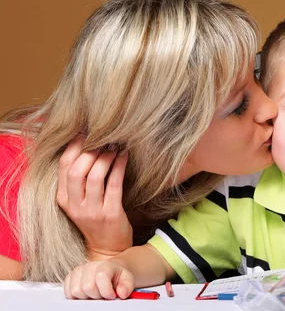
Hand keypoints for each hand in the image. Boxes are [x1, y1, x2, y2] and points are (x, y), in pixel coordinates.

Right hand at [56, 136, 132, 259]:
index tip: (85, 132)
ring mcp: (92, 211)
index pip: (63, 167)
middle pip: (77, 170)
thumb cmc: (95, 217)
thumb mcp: (80, 201)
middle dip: (90, 151)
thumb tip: (89, 144)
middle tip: (104, 139)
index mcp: (64, 199)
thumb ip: (79, 179)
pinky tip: (124, 156)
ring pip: (95, 177)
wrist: (107, 248)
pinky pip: (114, 184)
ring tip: (115, 146)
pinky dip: (119, 166)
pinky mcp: (110, 214)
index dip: (74, 146)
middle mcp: (75, 205)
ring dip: (106, 157)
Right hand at [64, 260, 133, 299]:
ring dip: (86, 297)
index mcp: (104, 266)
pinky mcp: (69, 278)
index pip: (101, 277)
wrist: (110, 272)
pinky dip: (76, 297)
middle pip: (87, 287)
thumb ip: (127, 286)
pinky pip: (67, 292)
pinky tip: (86, 294)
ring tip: (95, 294)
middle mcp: (89, 266)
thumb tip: (122, 293)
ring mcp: (78, 272)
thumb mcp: (128, 280)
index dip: (107, 291)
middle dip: (96, 296)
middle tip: (103, 295)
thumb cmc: (118, 277)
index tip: (112, 295)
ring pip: (75, 291)